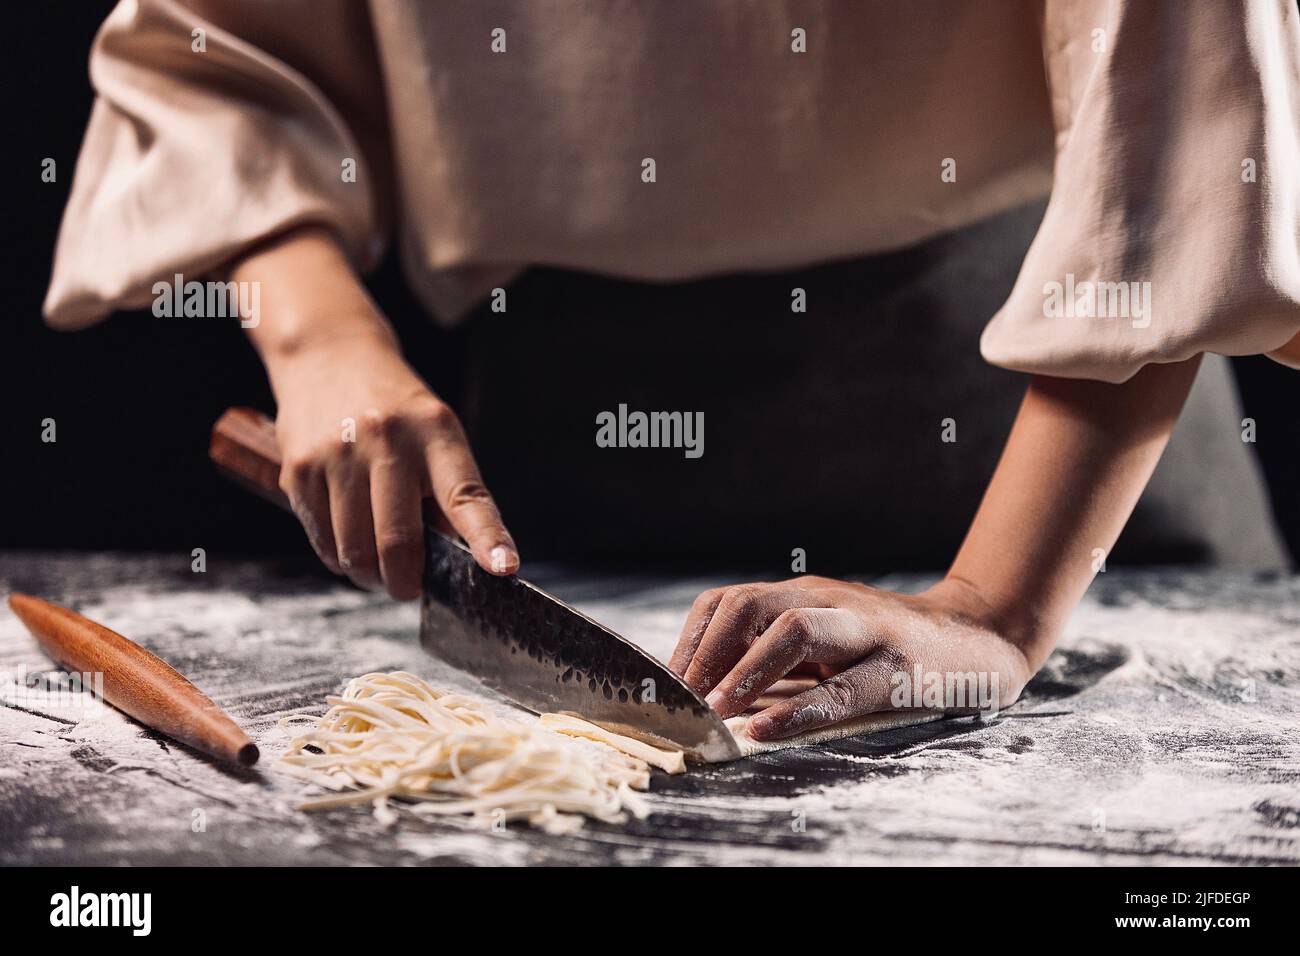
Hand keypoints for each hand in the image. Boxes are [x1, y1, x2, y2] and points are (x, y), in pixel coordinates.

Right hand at [231, 225, 517, 598]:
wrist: (329, 355)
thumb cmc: (395, 409)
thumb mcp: (436, 433)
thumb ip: (447, 492)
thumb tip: (458, 562)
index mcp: (435, 432)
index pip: (465, 495)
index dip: (486, 538)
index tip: (504, 568)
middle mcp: (386, 441)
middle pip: (398, 542)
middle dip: (406, 582)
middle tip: (410, 587)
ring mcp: (337, 455)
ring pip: (356, 552)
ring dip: (370, 575)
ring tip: (378, 563)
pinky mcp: (299, 471)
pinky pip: (323, 543)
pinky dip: (340, 557)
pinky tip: (349, 539)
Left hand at [668, 576, 1030, 740]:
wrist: (978, 639)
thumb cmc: (888, 648)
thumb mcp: (826, 640)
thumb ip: (776, 660)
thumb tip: (708, 696)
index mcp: (803, 596)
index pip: (728, 602)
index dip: (691, 642)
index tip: (666, 685)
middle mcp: (828, 602)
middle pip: (749, 606)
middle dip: (705, 654)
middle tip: (683, 701)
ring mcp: (864, 631)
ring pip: (793, 631)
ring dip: (742, 672)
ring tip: (714, 710)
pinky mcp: (898, 670)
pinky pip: (841, 689)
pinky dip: (797, 712)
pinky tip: (764, 731)